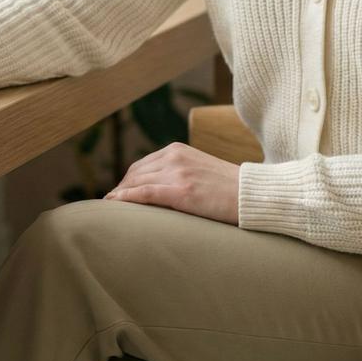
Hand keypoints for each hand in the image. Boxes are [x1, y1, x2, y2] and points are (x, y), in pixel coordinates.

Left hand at [103, 142, 239, 225]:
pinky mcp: (182, 191)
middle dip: (121, 190)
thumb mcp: (199, 170)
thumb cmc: (229, 189)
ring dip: (119, 196)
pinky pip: (145, 193)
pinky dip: (126, 198)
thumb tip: (160, 190)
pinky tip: (113, 205)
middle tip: (110, 206)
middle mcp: (174, 157)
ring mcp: (177, 173)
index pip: (142, 165)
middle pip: (135, 173)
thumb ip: (178, 173)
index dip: (127, 182)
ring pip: (136, 183)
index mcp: (177, 150)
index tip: (118, 196)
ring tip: (109, 210)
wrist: (252, 194)